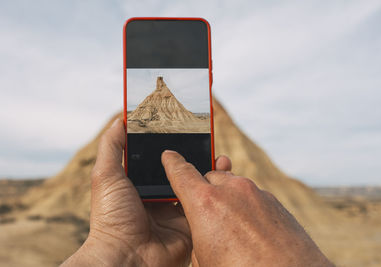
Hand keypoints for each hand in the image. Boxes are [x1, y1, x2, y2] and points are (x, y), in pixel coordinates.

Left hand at [61, 118, 231, 265]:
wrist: (127, 258)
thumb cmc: (111, 217)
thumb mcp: (106, 176)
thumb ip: (112, 147)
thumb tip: (120, 119)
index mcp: (141, 185)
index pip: (160, 160)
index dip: (173, 145)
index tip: (185, 129)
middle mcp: (159, 197)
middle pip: (181, 172)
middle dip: (195, 157)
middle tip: (207, 141)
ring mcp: (175, 212)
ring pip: (195, 186)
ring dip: (208, 171)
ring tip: (220, 155)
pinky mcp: (190, 225)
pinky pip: (204, 205)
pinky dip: (213, 192)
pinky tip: (222, 175)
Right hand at [161, 151, 333, 266]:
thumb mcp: (203, 260)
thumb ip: (197, 233)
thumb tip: (203, 227)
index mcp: (206, 204)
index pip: (182, 173)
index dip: (172, 163)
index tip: (169, 155)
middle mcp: (232, 190)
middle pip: (210, 178)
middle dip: (204, 191)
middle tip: (205, 215)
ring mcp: (256, 193)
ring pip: (233, 186)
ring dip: (227, 199)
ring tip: (231, 228)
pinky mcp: (274, 201)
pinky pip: (251, 197)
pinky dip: (246, 207)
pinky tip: (250, 230)